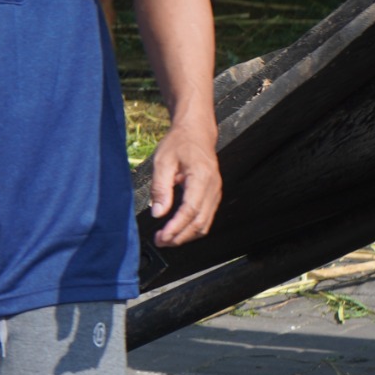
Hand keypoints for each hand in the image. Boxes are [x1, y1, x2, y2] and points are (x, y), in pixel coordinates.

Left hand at [147, 117, 220, 247]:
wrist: (196, 132)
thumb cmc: (179, 143)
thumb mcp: (162, 162)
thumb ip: (160, 188)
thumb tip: (158, 212)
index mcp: (201, 178)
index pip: (190, 210)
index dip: (176, 227)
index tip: (162, 237)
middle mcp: (213, 187)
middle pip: (200, 221)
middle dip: (180, 236)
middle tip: (161, 241)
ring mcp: (216, 192)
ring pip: (205, 223)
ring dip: (186, 235)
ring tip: (167, 239)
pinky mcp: (213, 194)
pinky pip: (206, 217)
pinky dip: (193, 227)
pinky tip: (178, 230)